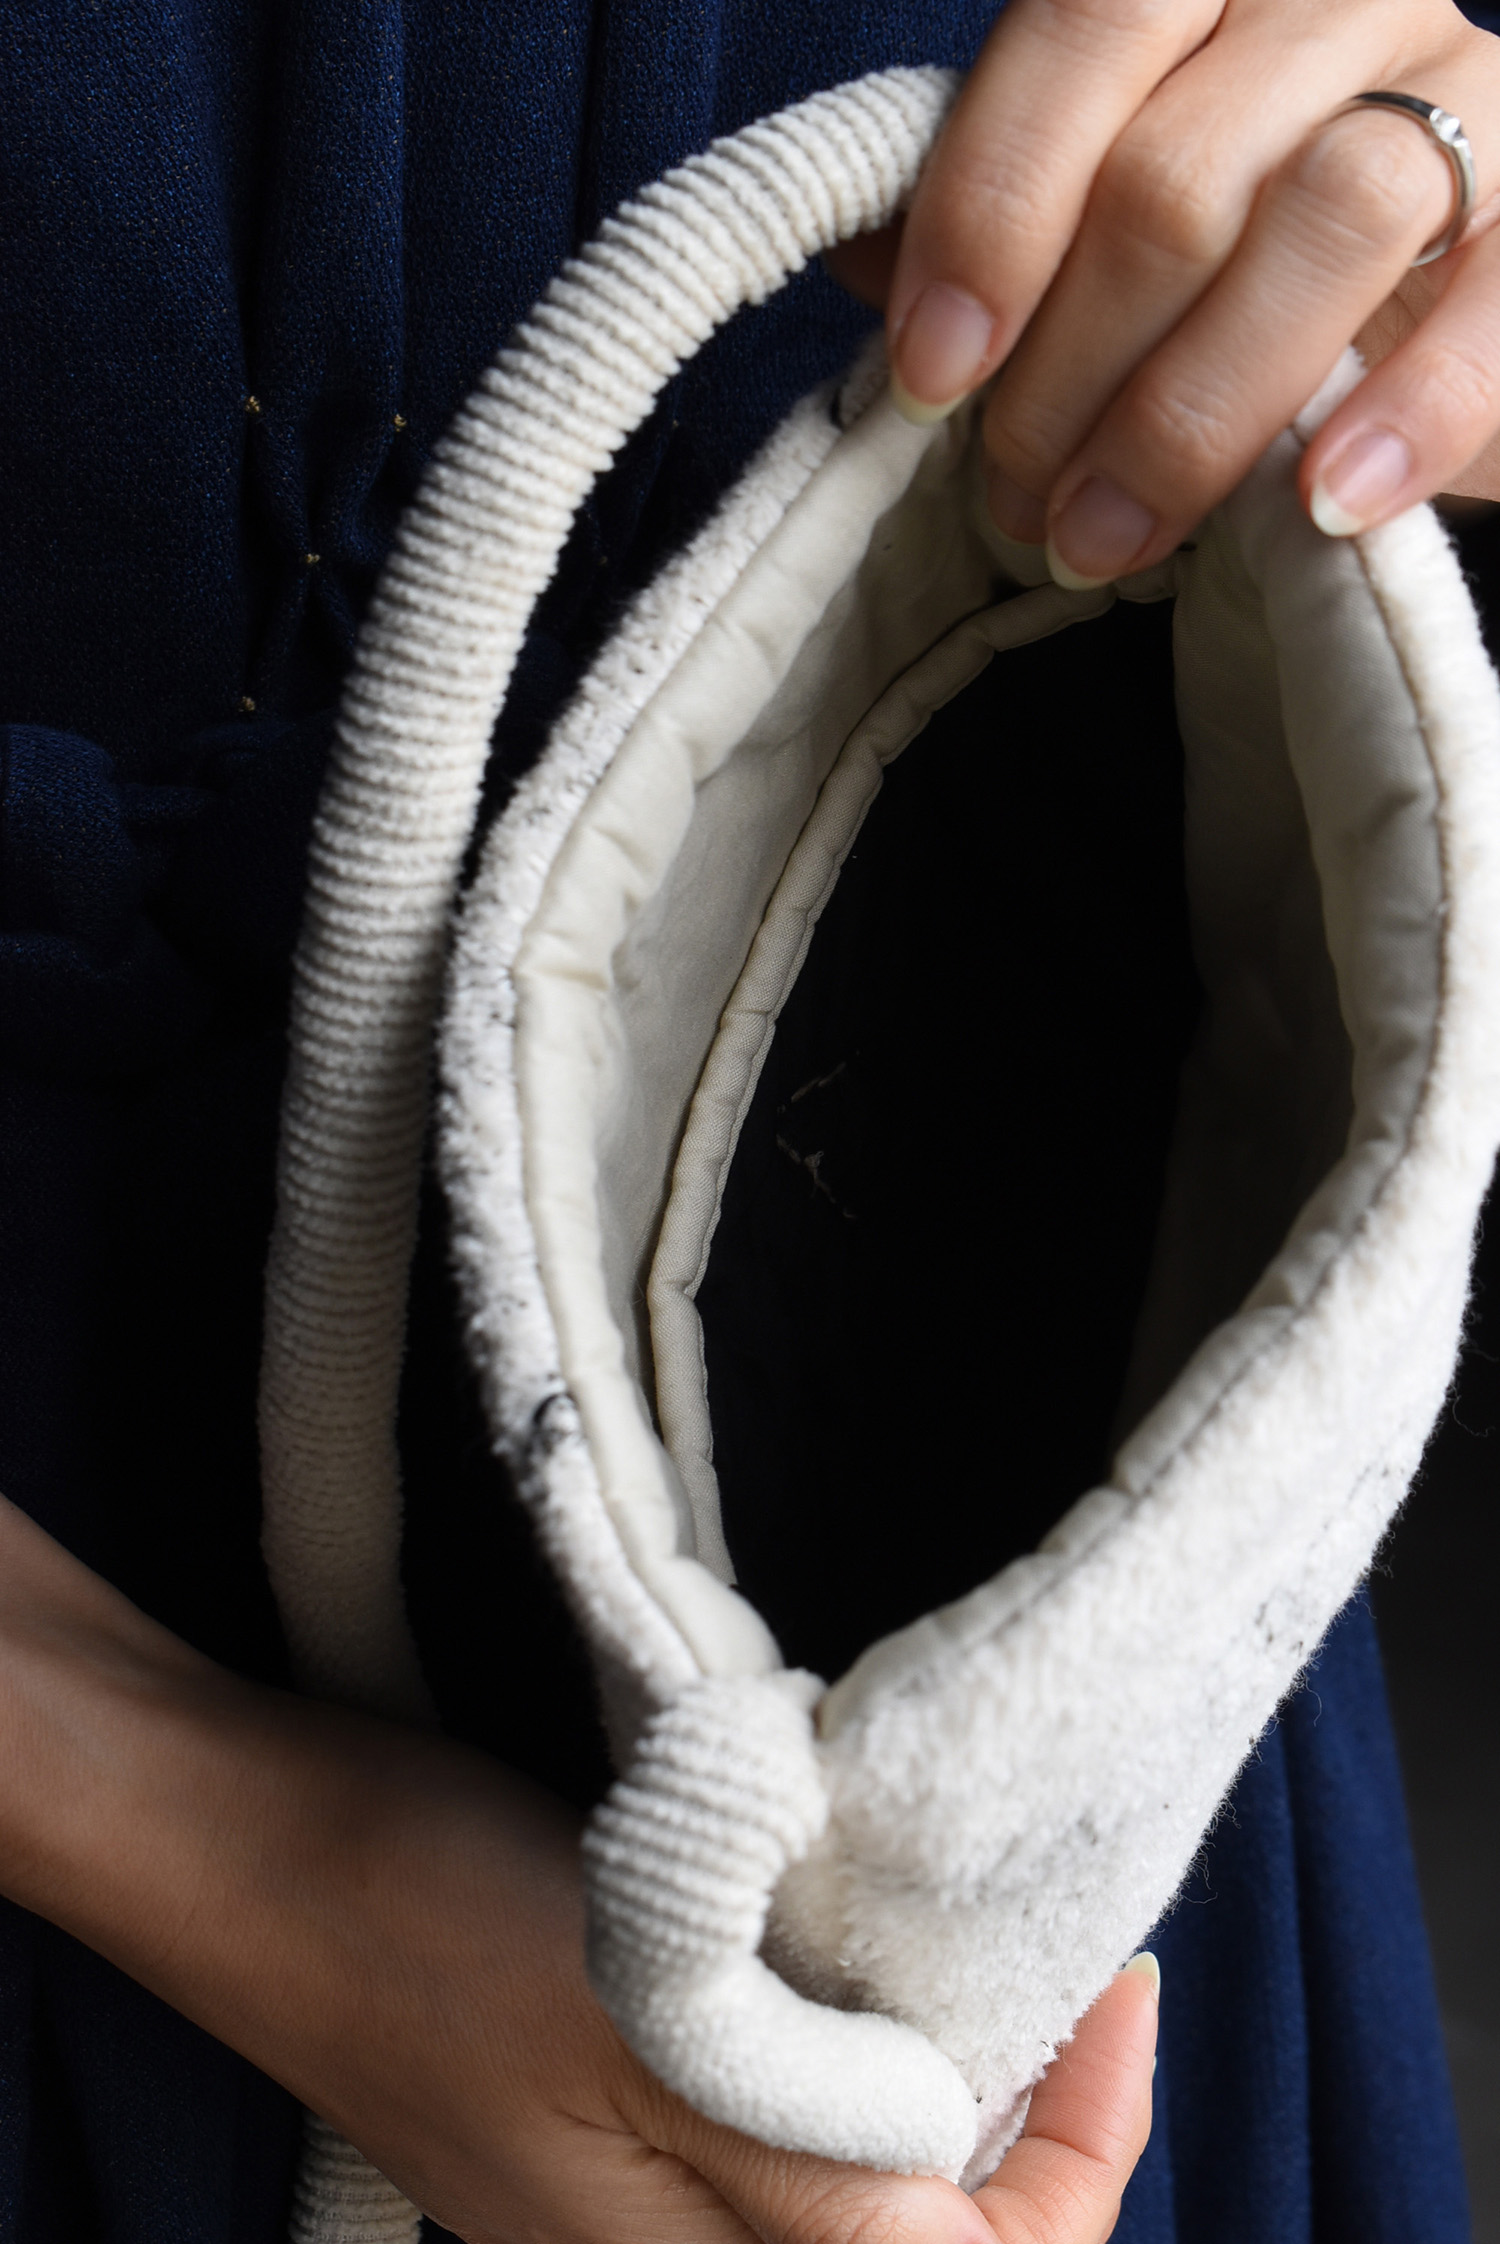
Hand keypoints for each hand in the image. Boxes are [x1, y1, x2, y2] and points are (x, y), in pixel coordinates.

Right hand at [0, 1494, 1157, 2243]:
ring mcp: (633, 2182)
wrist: (245, 1833)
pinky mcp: (610, 2104)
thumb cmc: (425, 1915)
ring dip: (952, 2084)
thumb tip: (981, 2239)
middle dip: (1037, 2128)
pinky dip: (861, 2047)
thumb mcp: (643, 2027)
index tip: (1117, 1980)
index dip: (1086, 2152)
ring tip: (991, 1953)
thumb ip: (814, 2171)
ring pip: (857, 2181)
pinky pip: (784, 2120)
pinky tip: (861, 1948)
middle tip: (1077, 1963)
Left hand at [828, 0, 1499, 583]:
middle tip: (1018, 498)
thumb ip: (1005, 217)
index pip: (1085, 30)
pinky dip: (1401, 418)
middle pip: (1180, 168)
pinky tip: (1320, 506)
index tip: (933, 373)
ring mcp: (1468, 93)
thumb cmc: (1237, 263)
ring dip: (1189, 415)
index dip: (992, 209)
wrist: (1444, 310)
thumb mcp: (1111, 218)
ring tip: (1107, 539)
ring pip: (1328, 214)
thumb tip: (863, 259)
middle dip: (1068, 369)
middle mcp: (1339, 1)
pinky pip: (1489, 308)